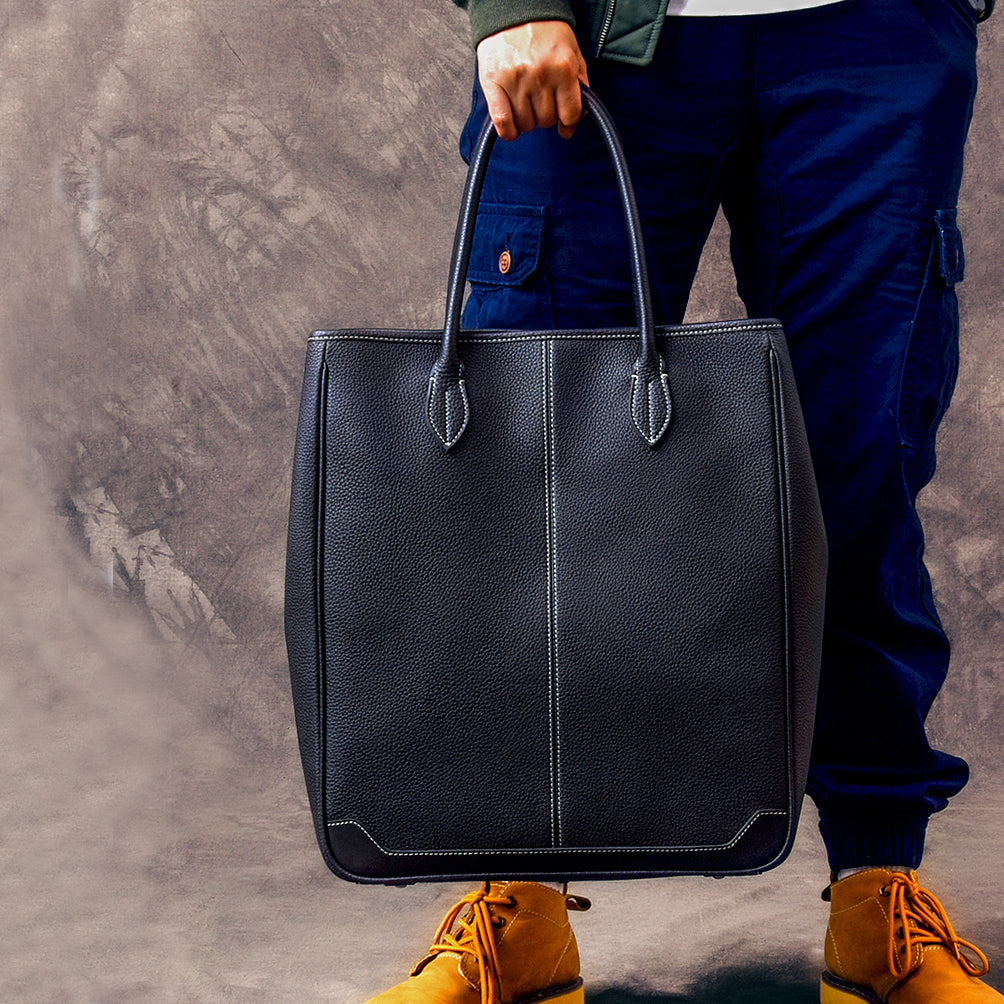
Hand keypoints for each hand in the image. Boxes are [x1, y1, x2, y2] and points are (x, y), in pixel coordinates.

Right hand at [476, 21, 588, 140]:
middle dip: (545, 115)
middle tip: (540, 99)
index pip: (569, 115)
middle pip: (546, 121)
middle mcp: (540, 76)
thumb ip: (579, 85)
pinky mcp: (493, 83)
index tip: (563, 121)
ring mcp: (515, 80)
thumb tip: (575, 122)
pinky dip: (509, 132)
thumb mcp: (572, 52)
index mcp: (563, 68)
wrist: (514, 9)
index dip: (567, 122)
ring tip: (525, 102)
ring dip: (527, 120)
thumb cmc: (545, 32)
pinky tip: (512, 127)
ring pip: (526, 124)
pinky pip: (503, 123)